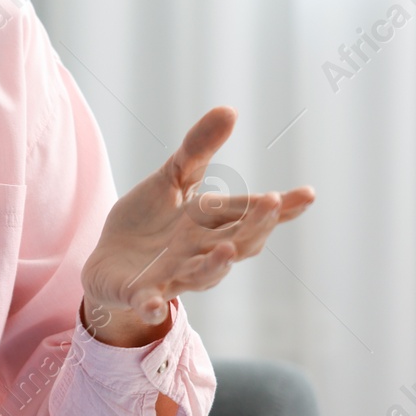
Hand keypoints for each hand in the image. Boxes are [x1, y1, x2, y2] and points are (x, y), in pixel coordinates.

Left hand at [81, 106, 314, 345]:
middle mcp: (201, 253)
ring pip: (201, 275)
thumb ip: (198, 150)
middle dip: (254, 226)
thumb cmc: (148, 221)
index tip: (308, 193)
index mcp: (212, 225)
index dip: (280, 208)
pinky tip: (151, 306)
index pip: (251, 216)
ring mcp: (172, 276)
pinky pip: (148, 303)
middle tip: (272, 202)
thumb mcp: (171, 179)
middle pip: (237, 243)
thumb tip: (229, 109)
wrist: (108, 264)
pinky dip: (151, 306)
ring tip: (229, 249)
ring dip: (215, 266)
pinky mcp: (139, 293)